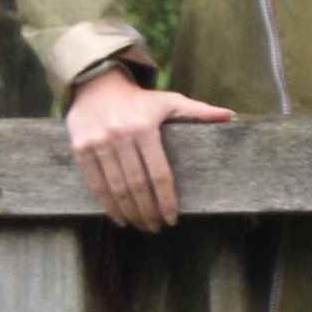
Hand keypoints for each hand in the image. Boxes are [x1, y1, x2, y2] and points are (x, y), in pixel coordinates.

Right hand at [63, 72, 227, 230]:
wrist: (96, 83)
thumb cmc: (139, 99)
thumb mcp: (170, 100)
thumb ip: (199, 110)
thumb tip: (231, 115)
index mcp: (145, 128)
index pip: (159, 173)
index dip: (166, 200)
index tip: (172, 219)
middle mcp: (121, 136)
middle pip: (137, 185)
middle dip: (147, 211)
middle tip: (156, 228)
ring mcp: (98, 142)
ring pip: (115, 187)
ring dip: (128, 211)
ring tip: (140, 225)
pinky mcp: (81, 147)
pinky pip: (94, 181)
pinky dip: (105, 203)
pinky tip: (117, 217)